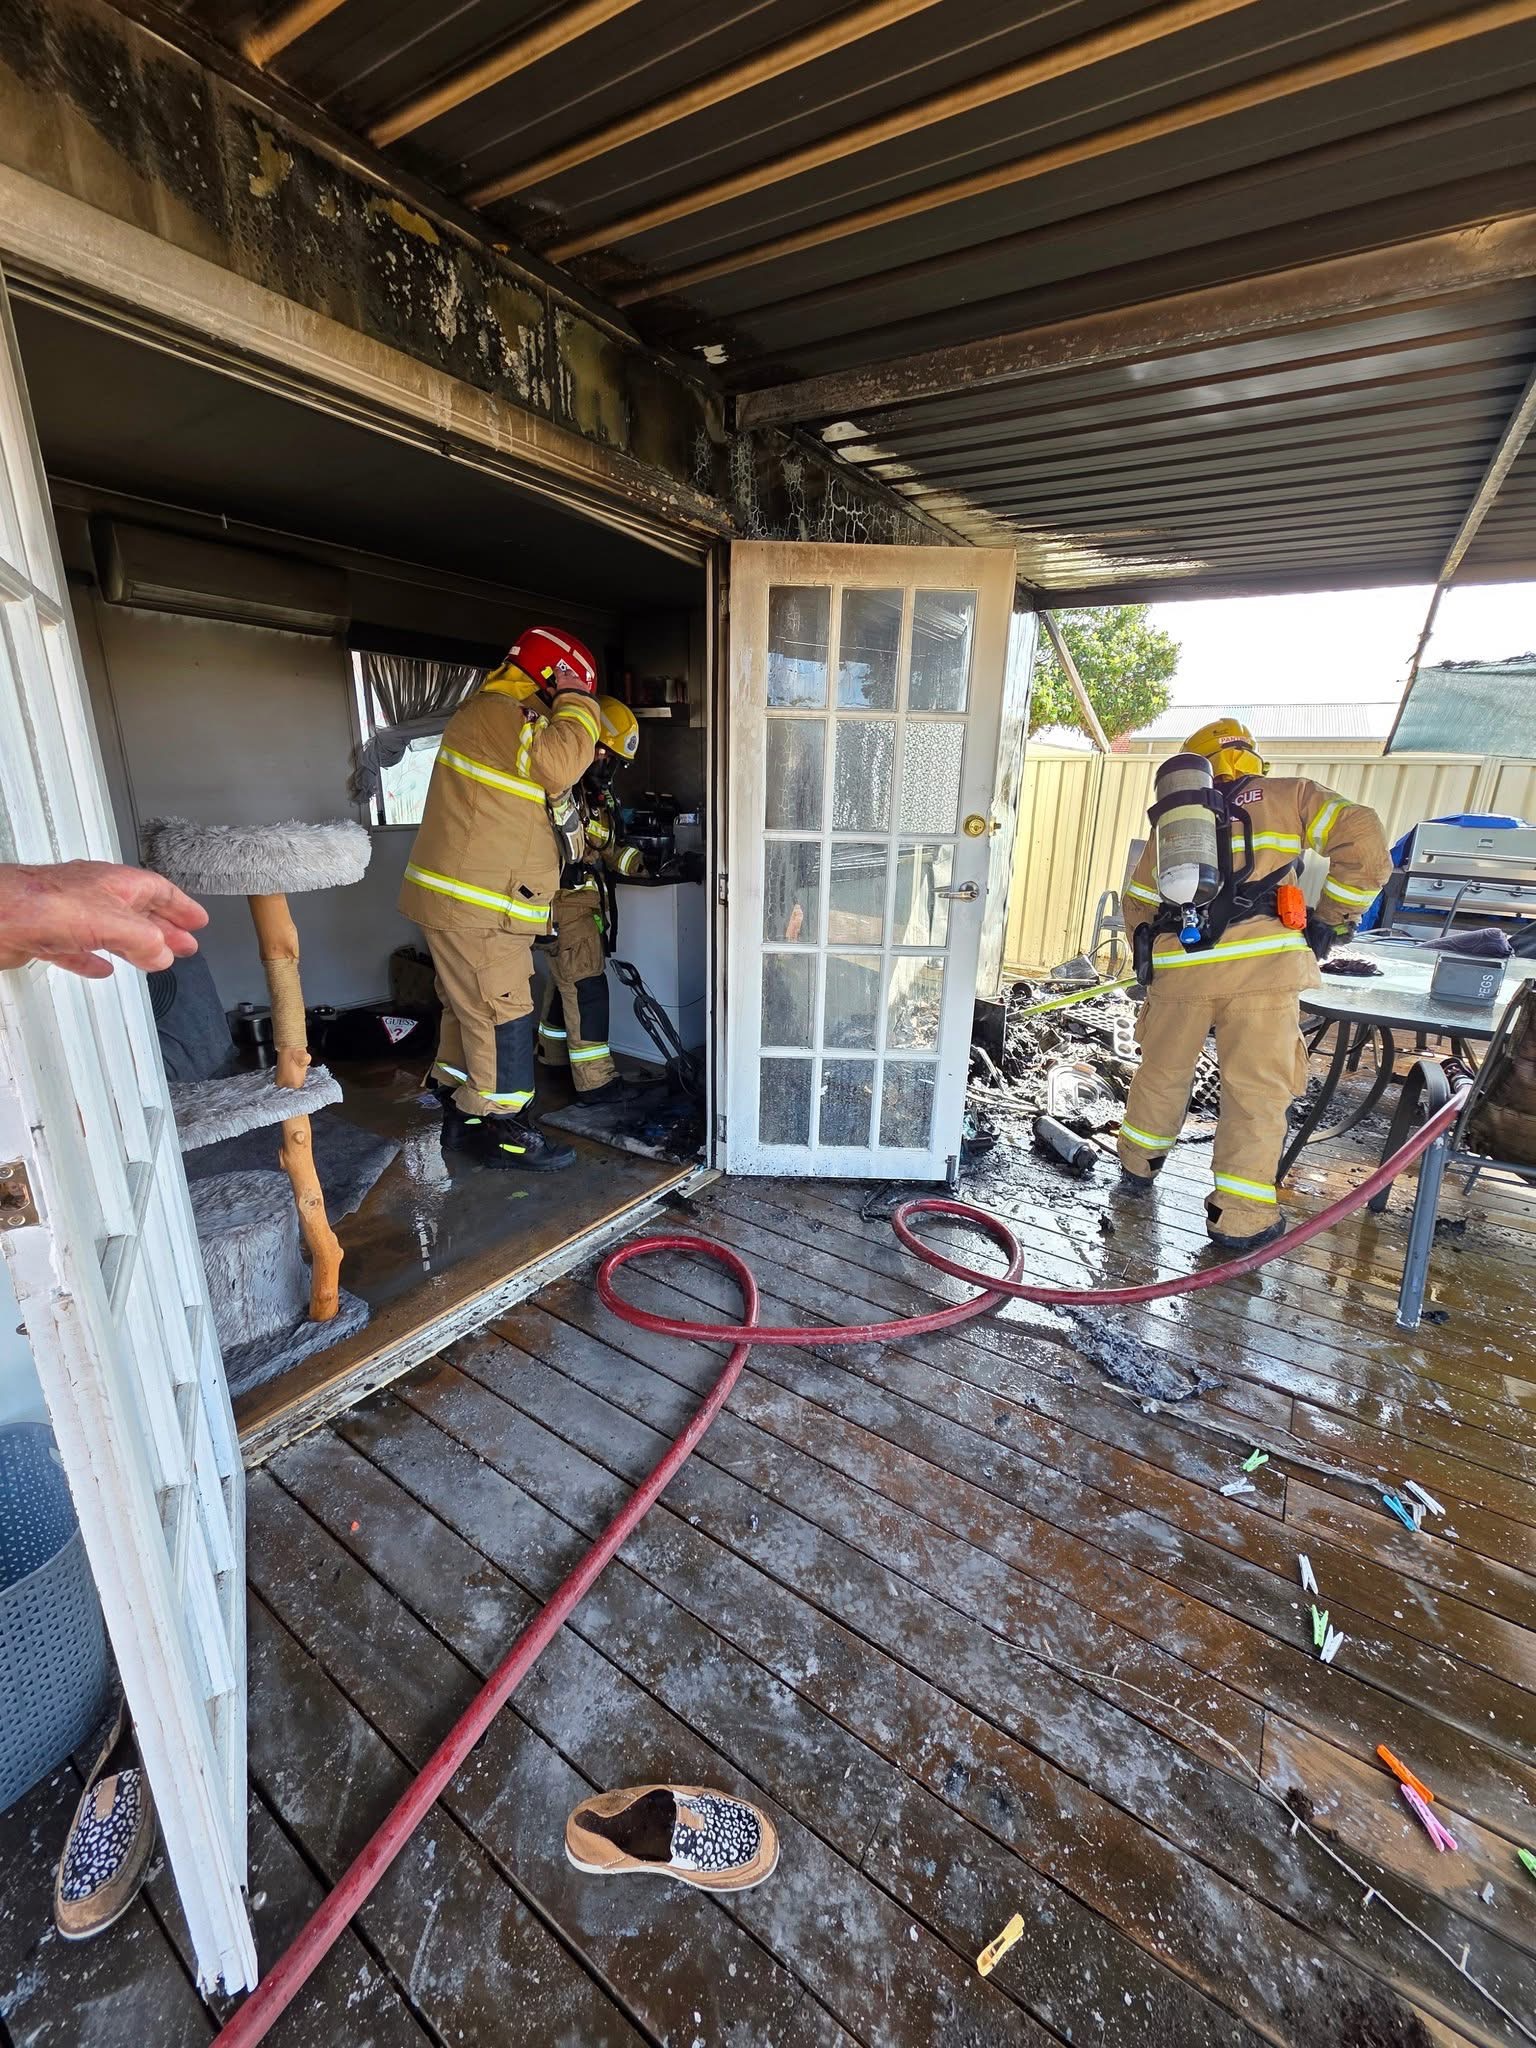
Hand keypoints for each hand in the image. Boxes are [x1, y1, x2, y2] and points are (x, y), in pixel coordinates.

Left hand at [0, 861, 207, 978]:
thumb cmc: (44, 903)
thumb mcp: (113, 922)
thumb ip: (144, 940)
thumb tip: (163, 954)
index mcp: (114, 883)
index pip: (159, 891)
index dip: (181, 908)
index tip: (197, 921)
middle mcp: (93, 894)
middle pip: (139, 911)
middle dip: (165, 929)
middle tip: (184, 944)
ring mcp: (69, 915)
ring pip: (113, 930)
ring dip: (136, 946)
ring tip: (154, 958)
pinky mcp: (48, 936)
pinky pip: (80, 949)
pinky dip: (95, 960)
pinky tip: (102, 968)